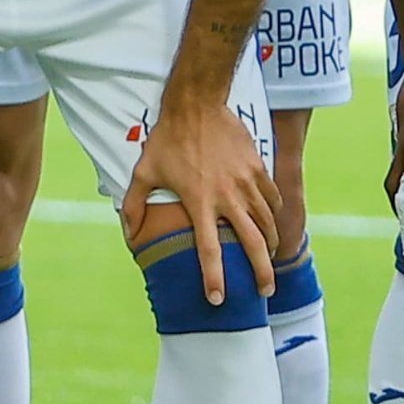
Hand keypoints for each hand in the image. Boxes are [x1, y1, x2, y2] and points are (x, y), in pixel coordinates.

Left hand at [122, 90, 278, 306]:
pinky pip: (272, 198)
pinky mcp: (258, 168)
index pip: (209, 250)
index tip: (218, 299)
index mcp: (199, 202)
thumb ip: (135, 205)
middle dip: (261, 272)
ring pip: (267, 222)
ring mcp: (246, 182)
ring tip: (269, 259)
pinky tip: (271, 223)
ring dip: (270, 245)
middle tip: (264, 292)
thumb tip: (129, 234)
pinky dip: (274, 215)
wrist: (197, 104)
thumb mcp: (144, 172)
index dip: (214, 278)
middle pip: (252, 243)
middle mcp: (227, 196)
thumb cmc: (167, 139)